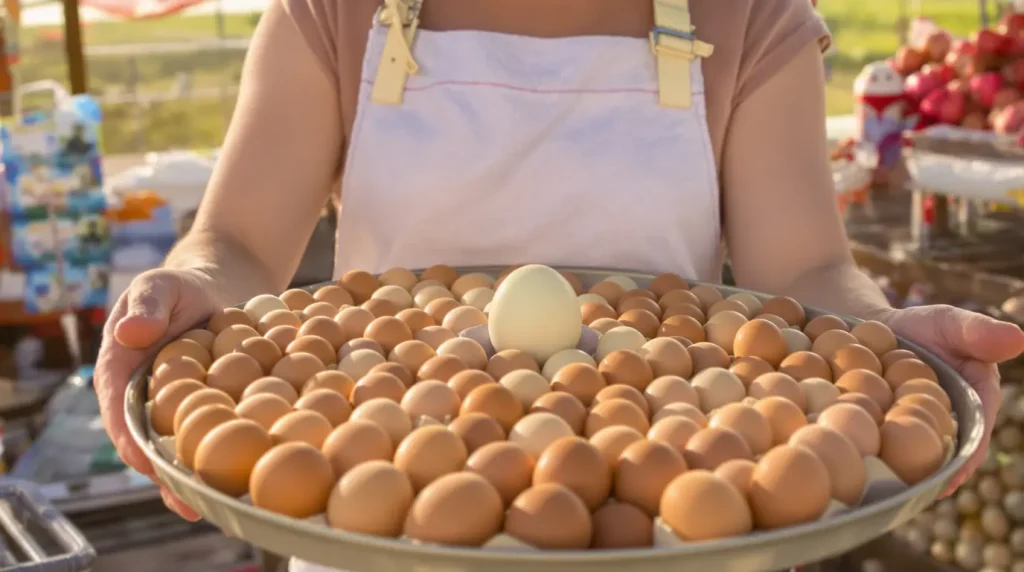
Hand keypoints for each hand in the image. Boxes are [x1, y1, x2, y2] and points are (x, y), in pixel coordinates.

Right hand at [95, 268, 222, 520]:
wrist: (220, 286)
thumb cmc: (182, 285)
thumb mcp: (161, 285)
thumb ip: (147, 305)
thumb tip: (131, 334)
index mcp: (121, 368)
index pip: (117, 408)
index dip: (126, 437)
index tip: (141, 461)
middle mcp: (146, 395)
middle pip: (148, 440)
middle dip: (162, 474)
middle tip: (183, 501)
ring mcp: (179, 405)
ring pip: (181, 445)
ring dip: (193, 476)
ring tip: (211, 505)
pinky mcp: (212, 407)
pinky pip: (214, 433)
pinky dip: (224, 453)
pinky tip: (243, 476)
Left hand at [882, 305, 1023, 496]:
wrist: (871, 328)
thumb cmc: (919, 326)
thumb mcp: (948, 323)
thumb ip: (977, 332)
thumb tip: (1018, 339)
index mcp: (976, 396)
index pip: (978, 427)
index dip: (971, 450)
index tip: (962, 469)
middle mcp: (953, 417)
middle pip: (952, 449)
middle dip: (945, 470)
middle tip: (933, 490)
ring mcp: (921, 424)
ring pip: (923, 453)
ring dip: (918, 471)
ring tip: (907, 490)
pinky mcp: (893, 426)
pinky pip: (894, 446)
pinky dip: (890, 458)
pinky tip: (879, 474)